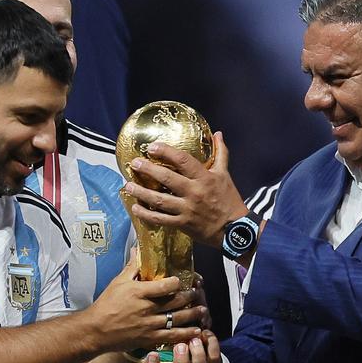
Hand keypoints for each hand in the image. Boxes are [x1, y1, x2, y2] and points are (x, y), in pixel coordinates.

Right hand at [87, 254, 206, 352]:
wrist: (95, 330)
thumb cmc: (106, 304)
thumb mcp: (118, 282)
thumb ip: (132, 267)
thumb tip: (138, 248)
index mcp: (139, 292)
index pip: (164, 286)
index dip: (177, 283)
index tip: (183, 280)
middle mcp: (146, 309)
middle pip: (174, 302)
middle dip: (190, 297)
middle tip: (199, 292)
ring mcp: (149, 325)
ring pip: (176, 319)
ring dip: (192, 314)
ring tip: (203, 309)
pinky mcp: (149, 339)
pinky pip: (171, 336)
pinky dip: (185, 334)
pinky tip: (196, 331)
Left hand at [124, 131, 247, 247]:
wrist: (233, 229)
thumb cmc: (229, 199)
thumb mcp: (225, 174)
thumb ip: (220, 153)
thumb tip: (218, 133)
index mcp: (204, 178)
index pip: (183, 161)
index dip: (166, 152)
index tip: (152, 147)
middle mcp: (194, 192)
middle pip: (167, 179)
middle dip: (148, 170)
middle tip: (134, 163)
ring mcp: (186, 209)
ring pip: (159, 200)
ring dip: (141, 192)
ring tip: (128, 185)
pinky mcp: (182, 224)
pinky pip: (160, 219)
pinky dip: (146, 214)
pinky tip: (135, 207)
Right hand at [142, 330, 227, 362]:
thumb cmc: (180, 352)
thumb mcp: (166, 346)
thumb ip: (161, 337)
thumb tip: (157, 319)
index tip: (153, 354)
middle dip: (180, 360)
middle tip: (180, 346)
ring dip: (197, 351)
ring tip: (195, 339)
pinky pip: (214, 355)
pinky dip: (210, 341)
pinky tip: (205, 332)